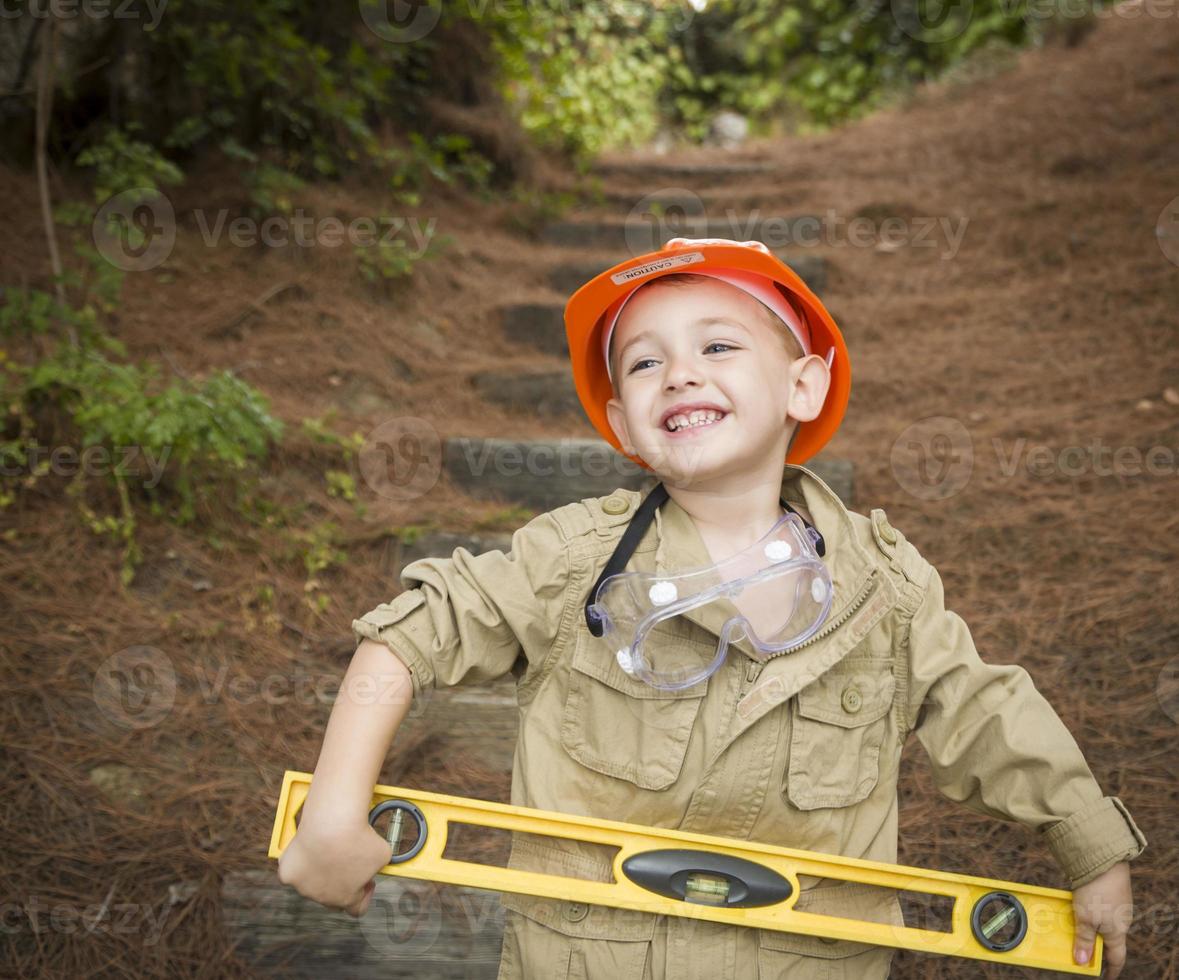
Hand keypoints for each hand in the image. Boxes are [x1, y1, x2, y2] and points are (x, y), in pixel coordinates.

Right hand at [277, 812, 393, 916]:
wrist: (332, 822)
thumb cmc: (360, 837)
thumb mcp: (383, 854)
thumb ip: (378, 865)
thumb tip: (376, 863)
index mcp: (346, 899)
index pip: (356, 909)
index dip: (365, 895)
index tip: (367, 881)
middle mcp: (322, 898)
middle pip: (332, 896)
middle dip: (342, 883)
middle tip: (349, 862)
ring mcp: (302, 886)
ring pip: (312, 882)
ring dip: (321, 871)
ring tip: (330, 848)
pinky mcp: (287, 872)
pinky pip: (295, 869)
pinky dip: (302, 860)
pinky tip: (312, 846)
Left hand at [1072, 861, 1132, 976]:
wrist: (1105, 860)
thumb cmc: (1096, 891)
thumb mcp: (1086, 918)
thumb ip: (1084, 939)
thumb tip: (1082, 961)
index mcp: (1118, 931)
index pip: (1117, 957)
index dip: (1111, 969)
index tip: (1107, 977)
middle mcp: (1120, 920)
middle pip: (1108, 939)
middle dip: (1095, 946)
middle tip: (1081, 950)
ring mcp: (1116, 905)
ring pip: (1102, 922)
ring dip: (1089, 927)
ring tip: (1073, 926)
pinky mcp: (1109, 891)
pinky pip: (1099, 908)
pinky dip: (1089, 911)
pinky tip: (1077, 904)